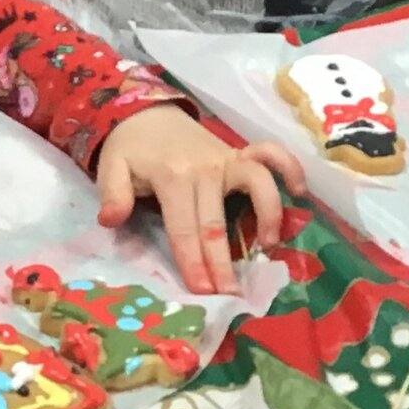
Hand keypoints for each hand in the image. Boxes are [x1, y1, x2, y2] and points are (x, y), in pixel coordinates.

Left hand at [95, 106, 305, 295]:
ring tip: (267, 247)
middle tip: (232, 295)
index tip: (202, 292)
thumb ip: (112, 194)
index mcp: (171, 176)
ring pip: (255, 187)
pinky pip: (271, 155)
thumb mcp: (111, 167)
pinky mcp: (239, 153)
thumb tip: (110, 220)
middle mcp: (204, 168)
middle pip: (215, 222)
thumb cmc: (130, 148)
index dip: (192, 262)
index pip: (183, 228)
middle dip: (222, 262)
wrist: (146, 113)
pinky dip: (289, 168)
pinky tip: (298, 192)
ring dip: (267, 216)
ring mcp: (226, 158)